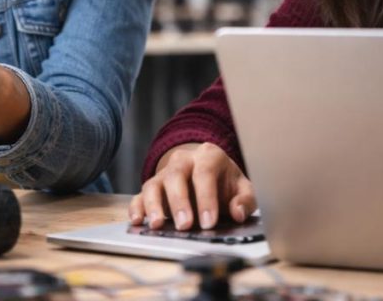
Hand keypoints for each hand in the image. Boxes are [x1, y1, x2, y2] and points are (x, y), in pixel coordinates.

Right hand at [128, 142, 255, 230]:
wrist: (206, 173)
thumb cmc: (224, 183)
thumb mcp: (242, 188)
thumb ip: (245, 199)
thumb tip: (238, 212)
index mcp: (208, 156)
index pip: (205, 173)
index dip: (206, 198)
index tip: (209, 222)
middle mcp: (183, 160)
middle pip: (176, 175)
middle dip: (179, 201)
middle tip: (185, 225)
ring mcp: (165, 173)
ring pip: (154, 184)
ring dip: (154, 205)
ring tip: (157, 225)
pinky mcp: (152, 187)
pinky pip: (139, 195)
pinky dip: (136, 208)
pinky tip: (137, 221)